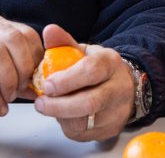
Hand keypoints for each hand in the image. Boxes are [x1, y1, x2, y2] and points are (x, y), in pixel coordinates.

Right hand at [0, 15, 43, 115]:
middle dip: (23, 67)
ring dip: (8, 79)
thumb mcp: (3, 70)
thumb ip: (22, 75)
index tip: (36, 76)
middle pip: (13, 38)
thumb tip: (40, 89)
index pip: (26, 33)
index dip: (35, 57)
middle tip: (22, 87)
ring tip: (9, 96)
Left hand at [32, 24, 134, 141]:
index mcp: (110, 63)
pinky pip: (84, 134)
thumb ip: (64, 43)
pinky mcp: (111, 130)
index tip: (47, 84)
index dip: (66, 80)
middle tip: (40, 103)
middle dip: (59, 106)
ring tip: (50, 107)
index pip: (91, 71)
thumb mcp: (84, 51)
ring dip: (60, 117)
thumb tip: (49, 31)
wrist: (123, 86)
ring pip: (84, 122)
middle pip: (89, 102)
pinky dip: (68, 126)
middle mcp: (118, 88)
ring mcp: (117, 112)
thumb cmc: (98, 69)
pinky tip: (63, 116)